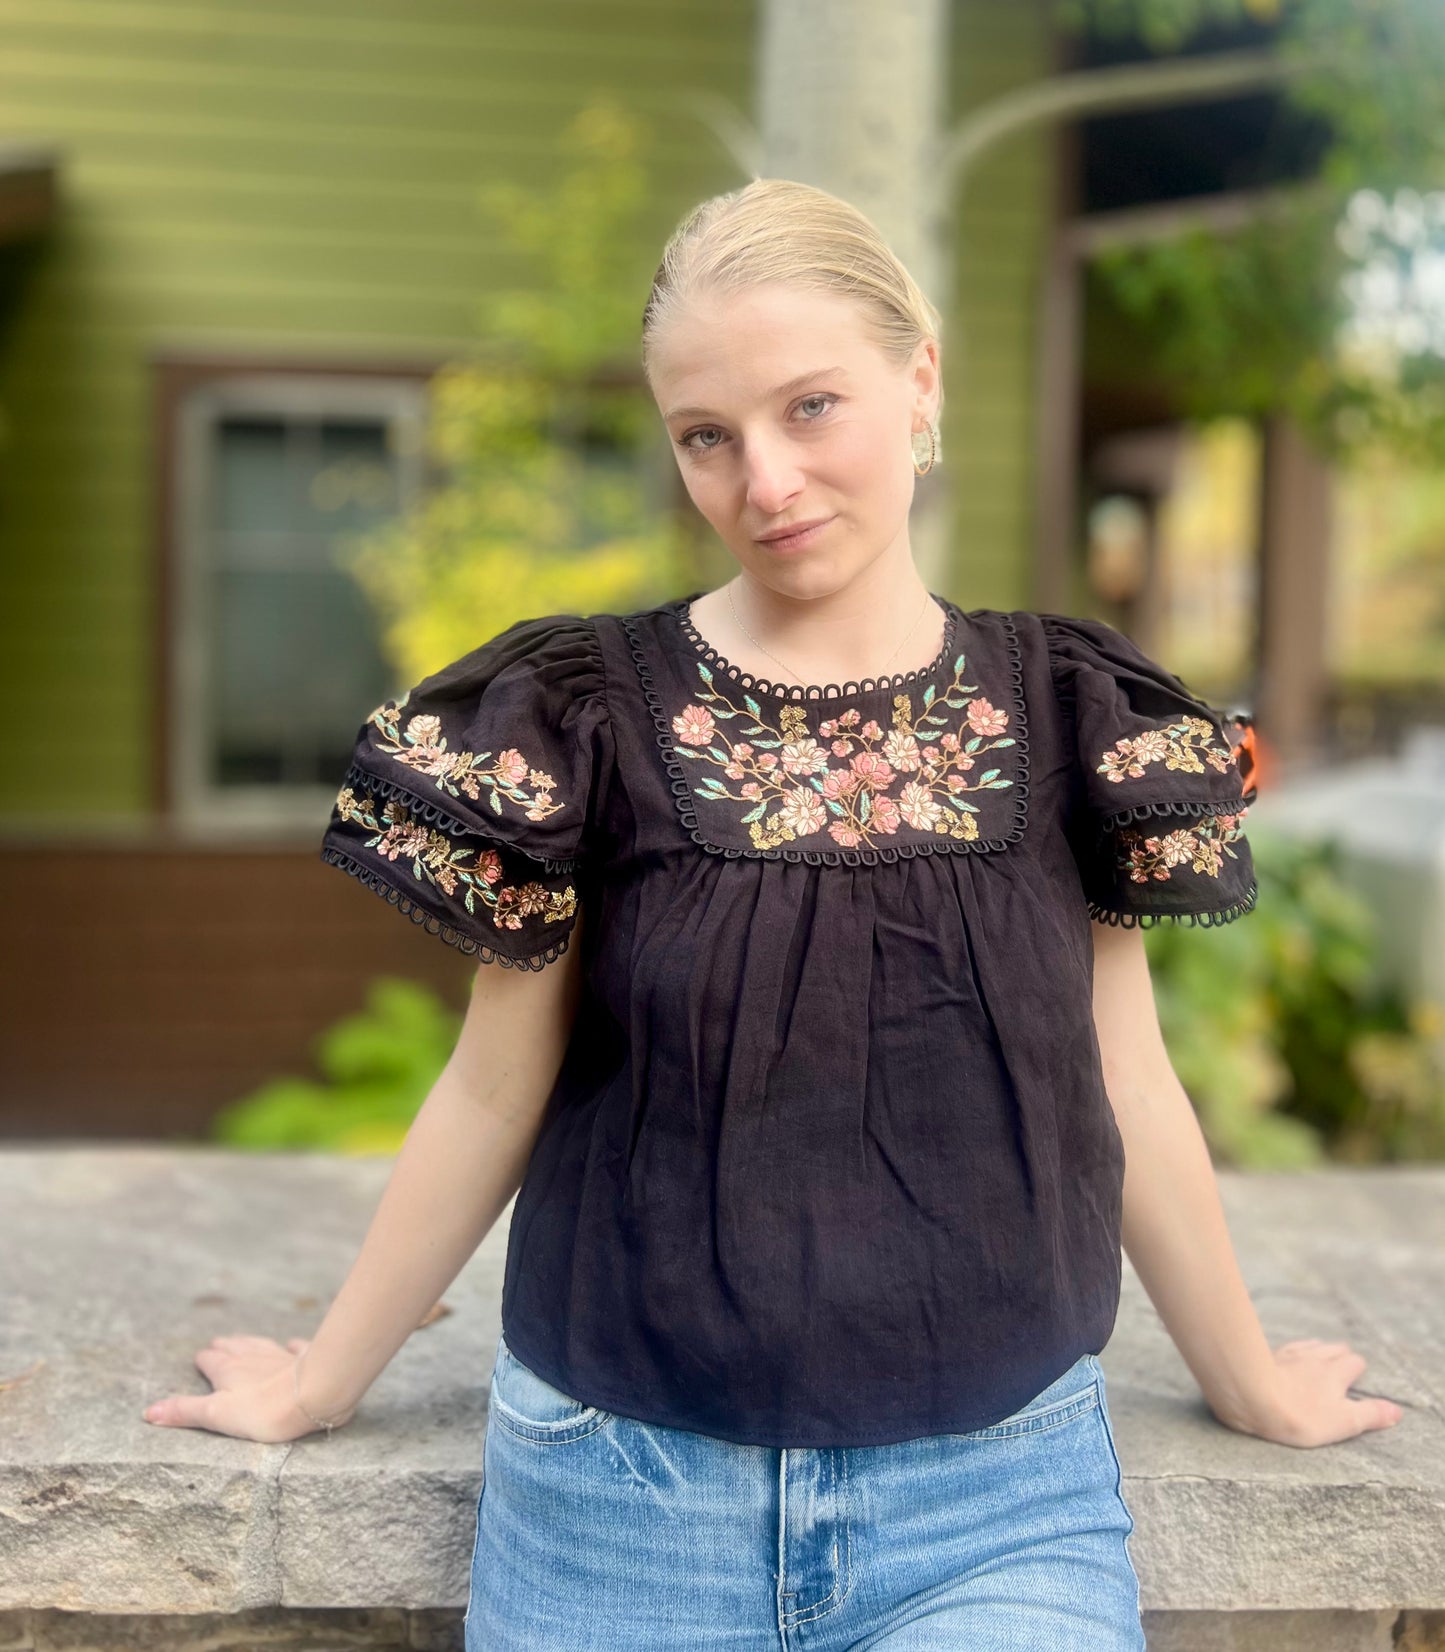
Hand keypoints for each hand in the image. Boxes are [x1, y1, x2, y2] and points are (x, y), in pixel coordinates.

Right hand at [142, 1335, 354, 1442]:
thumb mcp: (216, 1415)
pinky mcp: (305, 1361)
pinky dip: (292, 1347)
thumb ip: (184, 1411)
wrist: (312, 1395)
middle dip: (225, 1347)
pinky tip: (291, 1343)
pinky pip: (296, 1350)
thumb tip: (148, 1411)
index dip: (205, 1361)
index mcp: (229, 1370)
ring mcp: (280, 1357)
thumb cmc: (261, 1410)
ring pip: (261, 1345)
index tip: (200, 1358)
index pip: (211, 1361)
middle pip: (235, 1348)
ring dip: (251, 1342)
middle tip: (218, 1343)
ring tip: (244, 1339)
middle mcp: (253, 1358)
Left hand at [1215, 1339, 1406, 1446]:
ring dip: (1316, 1348)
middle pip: (1333, 1348)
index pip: (1354, 1362)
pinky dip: (1291, 1350)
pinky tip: (1286, 1353)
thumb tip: (1396, 1411)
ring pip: (1309, 1345)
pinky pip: (1284, 1348)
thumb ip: (1371, 1415)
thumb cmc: (1301, 1414)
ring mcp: (1289, 1355)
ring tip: (1318, 1352)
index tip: (1358, 1374)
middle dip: (1340, 1354)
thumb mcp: (1344, 1422)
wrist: (1252, 1396)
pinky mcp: (1266, 1356)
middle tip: (1342, 1362)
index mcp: (1336, 1372)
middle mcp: (1314, 1358)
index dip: (1357, 1369)